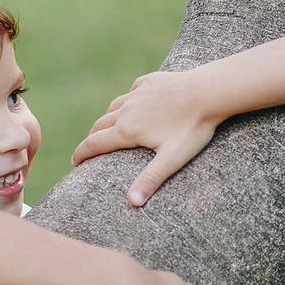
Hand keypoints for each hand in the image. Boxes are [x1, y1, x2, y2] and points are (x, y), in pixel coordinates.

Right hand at [71, 70, 218, 205]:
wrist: (209, 91)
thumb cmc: (192, 128)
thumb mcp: (172, 159)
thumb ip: (150, 179)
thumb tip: (132, 203)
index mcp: (128, 130)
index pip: (95, 143)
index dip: (81, 154)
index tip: (74, 162)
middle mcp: (127, 109)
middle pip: (100, 124)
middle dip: (92, 137)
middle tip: (89, 148)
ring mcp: (138, 93)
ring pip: (114, 106)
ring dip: (107, 119)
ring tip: (108, 128)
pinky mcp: (150, 81)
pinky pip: (132, 91)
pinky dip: (127, 100)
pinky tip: (133, 103)